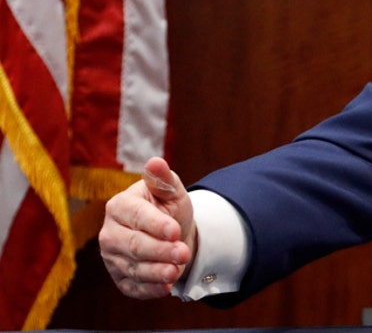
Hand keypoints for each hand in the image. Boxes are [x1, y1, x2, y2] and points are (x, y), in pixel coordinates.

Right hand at [98, 157, 195, 298]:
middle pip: (132, 244)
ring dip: (155, 272)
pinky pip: (132, 287)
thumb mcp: (171, 191)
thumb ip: (163, 178)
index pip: (135, 216)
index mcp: (119, 206)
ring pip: (132, 267)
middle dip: (159, 250)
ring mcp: (112, 257)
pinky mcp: (120, 278)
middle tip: (183, 253)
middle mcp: (109, 233)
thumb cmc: (169, 208)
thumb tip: (156, 161)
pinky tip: (164, 288)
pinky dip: (148, 289)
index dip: (155, 224)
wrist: (173, 235)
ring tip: (175, 271)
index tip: (175, 230)